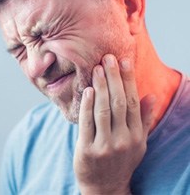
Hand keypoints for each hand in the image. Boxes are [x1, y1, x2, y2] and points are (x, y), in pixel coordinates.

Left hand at [74, 54, 154, 194]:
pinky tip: (87, 90)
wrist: (105, 187)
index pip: (134, 102)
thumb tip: (152, 96)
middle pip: (119, 102)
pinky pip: (87, 123)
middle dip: (114, 78)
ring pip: (103, 110)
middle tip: (108, 58)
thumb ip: (144, 119)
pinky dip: (87, 105)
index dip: (129, 80)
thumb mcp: (139, 142)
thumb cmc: (122, 159)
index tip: (125, 61)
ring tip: (97, 68)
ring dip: (100, 87)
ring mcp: (105, 146)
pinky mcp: (87, 150)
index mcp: (136, 135)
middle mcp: (123, 140)